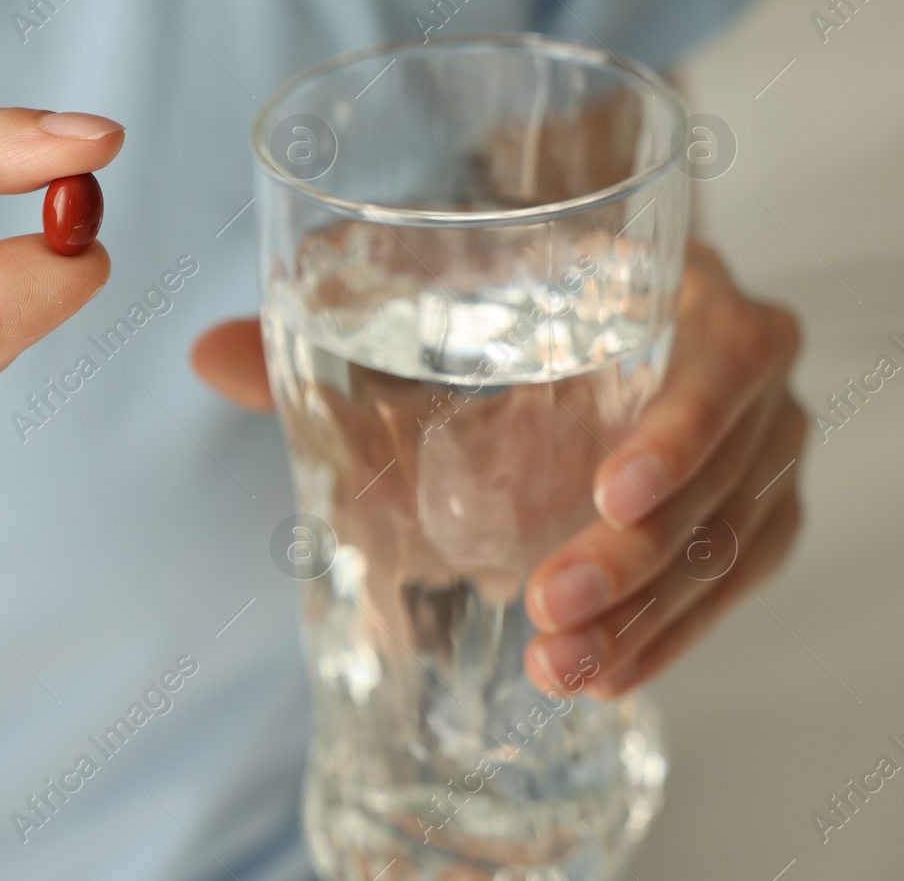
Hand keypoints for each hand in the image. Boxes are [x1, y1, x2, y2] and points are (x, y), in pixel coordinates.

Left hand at [189, 243, 805, 699]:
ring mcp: (756, 446)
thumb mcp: (443, 296)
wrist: (593, 293)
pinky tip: (603, 674)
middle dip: (637, 555)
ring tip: (562, 665)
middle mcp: (740, 368)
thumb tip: (206, 353)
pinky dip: (670, 632)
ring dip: (651, 613)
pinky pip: (730, 583)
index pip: (726, 355)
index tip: (610, 492)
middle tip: (547, 606)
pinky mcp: (749, 512)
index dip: (683, 428)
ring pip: (729, 544)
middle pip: (725, 475)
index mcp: (685, 289)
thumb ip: (329, 323)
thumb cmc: (515, 288)